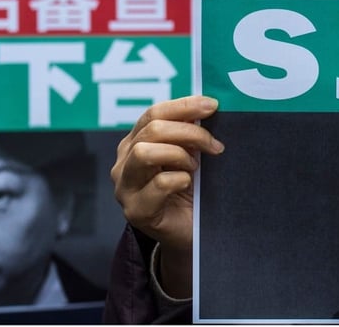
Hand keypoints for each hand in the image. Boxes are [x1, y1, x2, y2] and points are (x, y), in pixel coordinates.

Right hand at [111, 96, 222, 296]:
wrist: (188, 232)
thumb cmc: (190, 190)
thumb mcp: (190, 155)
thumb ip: (190, 133)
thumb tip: (208, 107)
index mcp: (136, 142)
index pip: (154, 113)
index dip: (184, 105)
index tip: (213, 105)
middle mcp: (124, 162)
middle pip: (152, 130)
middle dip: (189, 132)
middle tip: (214, 146)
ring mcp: (125, 187)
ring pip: (145, 153)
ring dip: (179, 155)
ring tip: (195, 167)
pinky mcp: (135, 210)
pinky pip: (158, 183)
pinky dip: (180, 179)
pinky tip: (188, 185)